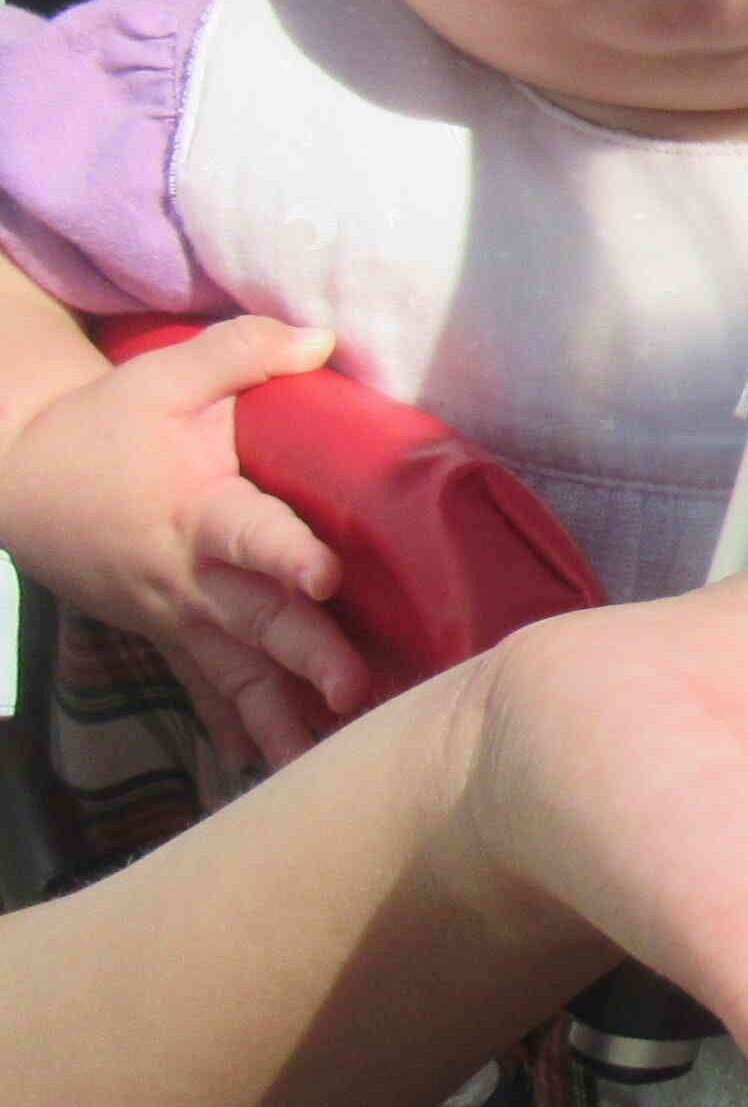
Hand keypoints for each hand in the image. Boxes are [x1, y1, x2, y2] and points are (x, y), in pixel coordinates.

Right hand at [0, 317, 359, 765]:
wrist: (23, 478)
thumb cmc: (106, 424)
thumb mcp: (165, 375)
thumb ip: (243, 350)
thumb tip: (321, 336)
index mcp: (197, 510)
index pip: (249, 534)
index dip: (287, 554)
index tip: (327, 575)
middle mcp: (190, 577)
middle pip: (255, 621)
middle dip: (305, 656)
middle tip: (355, 689)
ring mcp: (178, 617)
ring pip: (235, 676)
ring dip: (281, 717)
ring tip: (327, 758)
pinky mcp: (171, 637)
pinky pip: (208, 691)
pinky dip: (238, 730)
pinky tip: (271, 770)